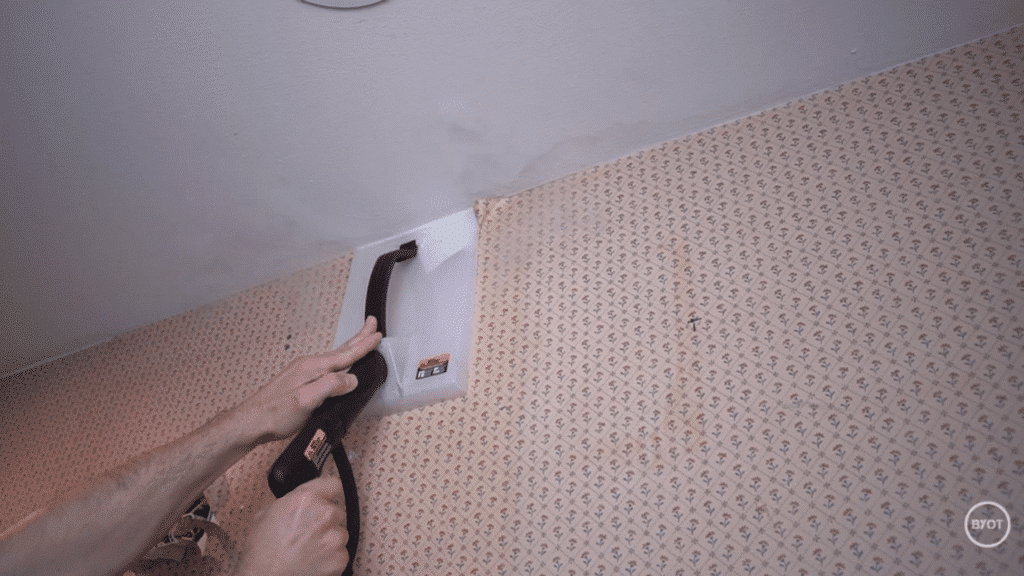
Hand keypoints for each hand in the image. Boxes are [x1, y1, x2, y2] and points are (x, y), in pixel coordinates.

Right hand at [234, 476, 348, 575]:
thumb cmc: (262, 552)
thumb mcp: (267, 513)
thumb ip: (290, 502)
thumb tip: (297, 500)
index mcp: (306, 499)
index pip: (332, 484)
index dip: (328, 492)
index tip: (328, 496)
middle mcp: (324, 514)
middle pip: (336, 511)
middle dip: (325, 521)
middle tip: (308, 532)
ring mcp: (334, 537)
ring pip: (340, 533)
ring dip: (329, 539)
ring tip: (308, 549)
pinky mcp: (339, 557)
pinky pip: (341, 553)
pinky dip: (331, 557)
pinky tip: (313, 560)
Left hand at [237, 316, 381, 442]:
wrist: (249, 422)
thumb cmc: (274, 414)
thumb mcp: (306, 400)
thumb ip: (331, 386)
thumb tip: (352, 379)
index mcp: (312, 368)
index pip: (344, 355)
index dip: (363, 346)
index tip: (377, 335)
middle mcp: (307, 365)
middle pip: (340, 350)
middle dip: (358, 338)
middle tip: (371, 324)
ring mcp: (302, 372)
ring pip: (333, 358)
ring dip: (349, 348)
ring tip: (360, 341)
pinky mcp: (300, 382)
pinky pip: (326, 366)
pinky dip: (338, 361)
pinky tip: (339, 364)